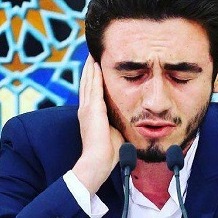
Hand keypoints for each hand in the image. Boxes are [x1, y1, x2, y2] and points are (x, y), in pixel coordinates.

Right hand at [72, 55, 123, 193]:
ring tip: (92, 54)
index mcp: (91, 116)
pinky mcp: (92, 109)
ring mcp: (87, 108)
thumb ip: (118, 124)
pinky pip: (93, 86)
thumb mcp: (115, 134)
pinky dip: (93, 73)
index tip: (96, 69)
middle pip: (87, 84)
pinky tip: (95, 63)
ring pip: (88, 82)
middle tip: (91, 55)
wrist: (98, 162)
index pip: (91, 93)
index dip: (93, 80)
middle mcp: (86, 110)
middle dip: (89, 69)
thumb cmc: (108, 154)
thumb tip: (131, 121)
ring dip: (90, 67)